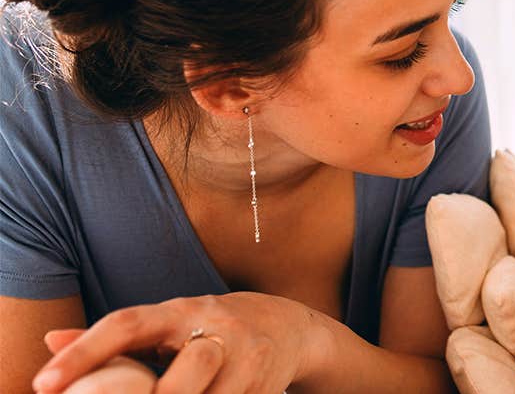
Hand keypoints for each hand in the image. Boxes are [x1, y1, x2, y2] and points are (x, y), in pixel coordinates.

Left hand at [34, 292, 322, 393]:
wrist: (287, 326)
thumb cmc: (208, 328)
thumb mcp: (167, 323)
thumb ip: (115, 338)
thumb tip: (50, 340)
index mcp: (181, 311)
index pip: (127, 324)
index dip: (84, 353)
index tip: (46, 385)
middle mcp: (219, 328)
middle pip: (182, 376)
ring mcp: (250, 358)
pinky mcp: (268, 385)